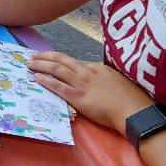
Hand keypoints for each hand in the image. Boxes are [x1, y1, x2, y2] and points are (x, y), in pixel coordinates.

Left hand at [26, 52, 152, 133]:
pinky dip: (46, 80)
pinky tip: (36, 78)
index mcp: (98, 68)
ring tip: (30, 63)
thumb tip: (103, 81)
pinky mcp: (78, 96)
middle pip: (62, 59)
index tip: (51, 59)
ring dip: (41, 65)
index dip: (60, 59)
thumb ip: (108, 79)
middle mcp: (88, 72)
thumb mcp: (120, 81)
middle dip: (46, 56)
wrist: (135, 111)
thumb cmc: (132, 99)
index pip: (75, 61)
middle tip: (33, 55)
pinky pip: (58, 86)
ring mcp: (82, 83)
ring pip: (57, 69)